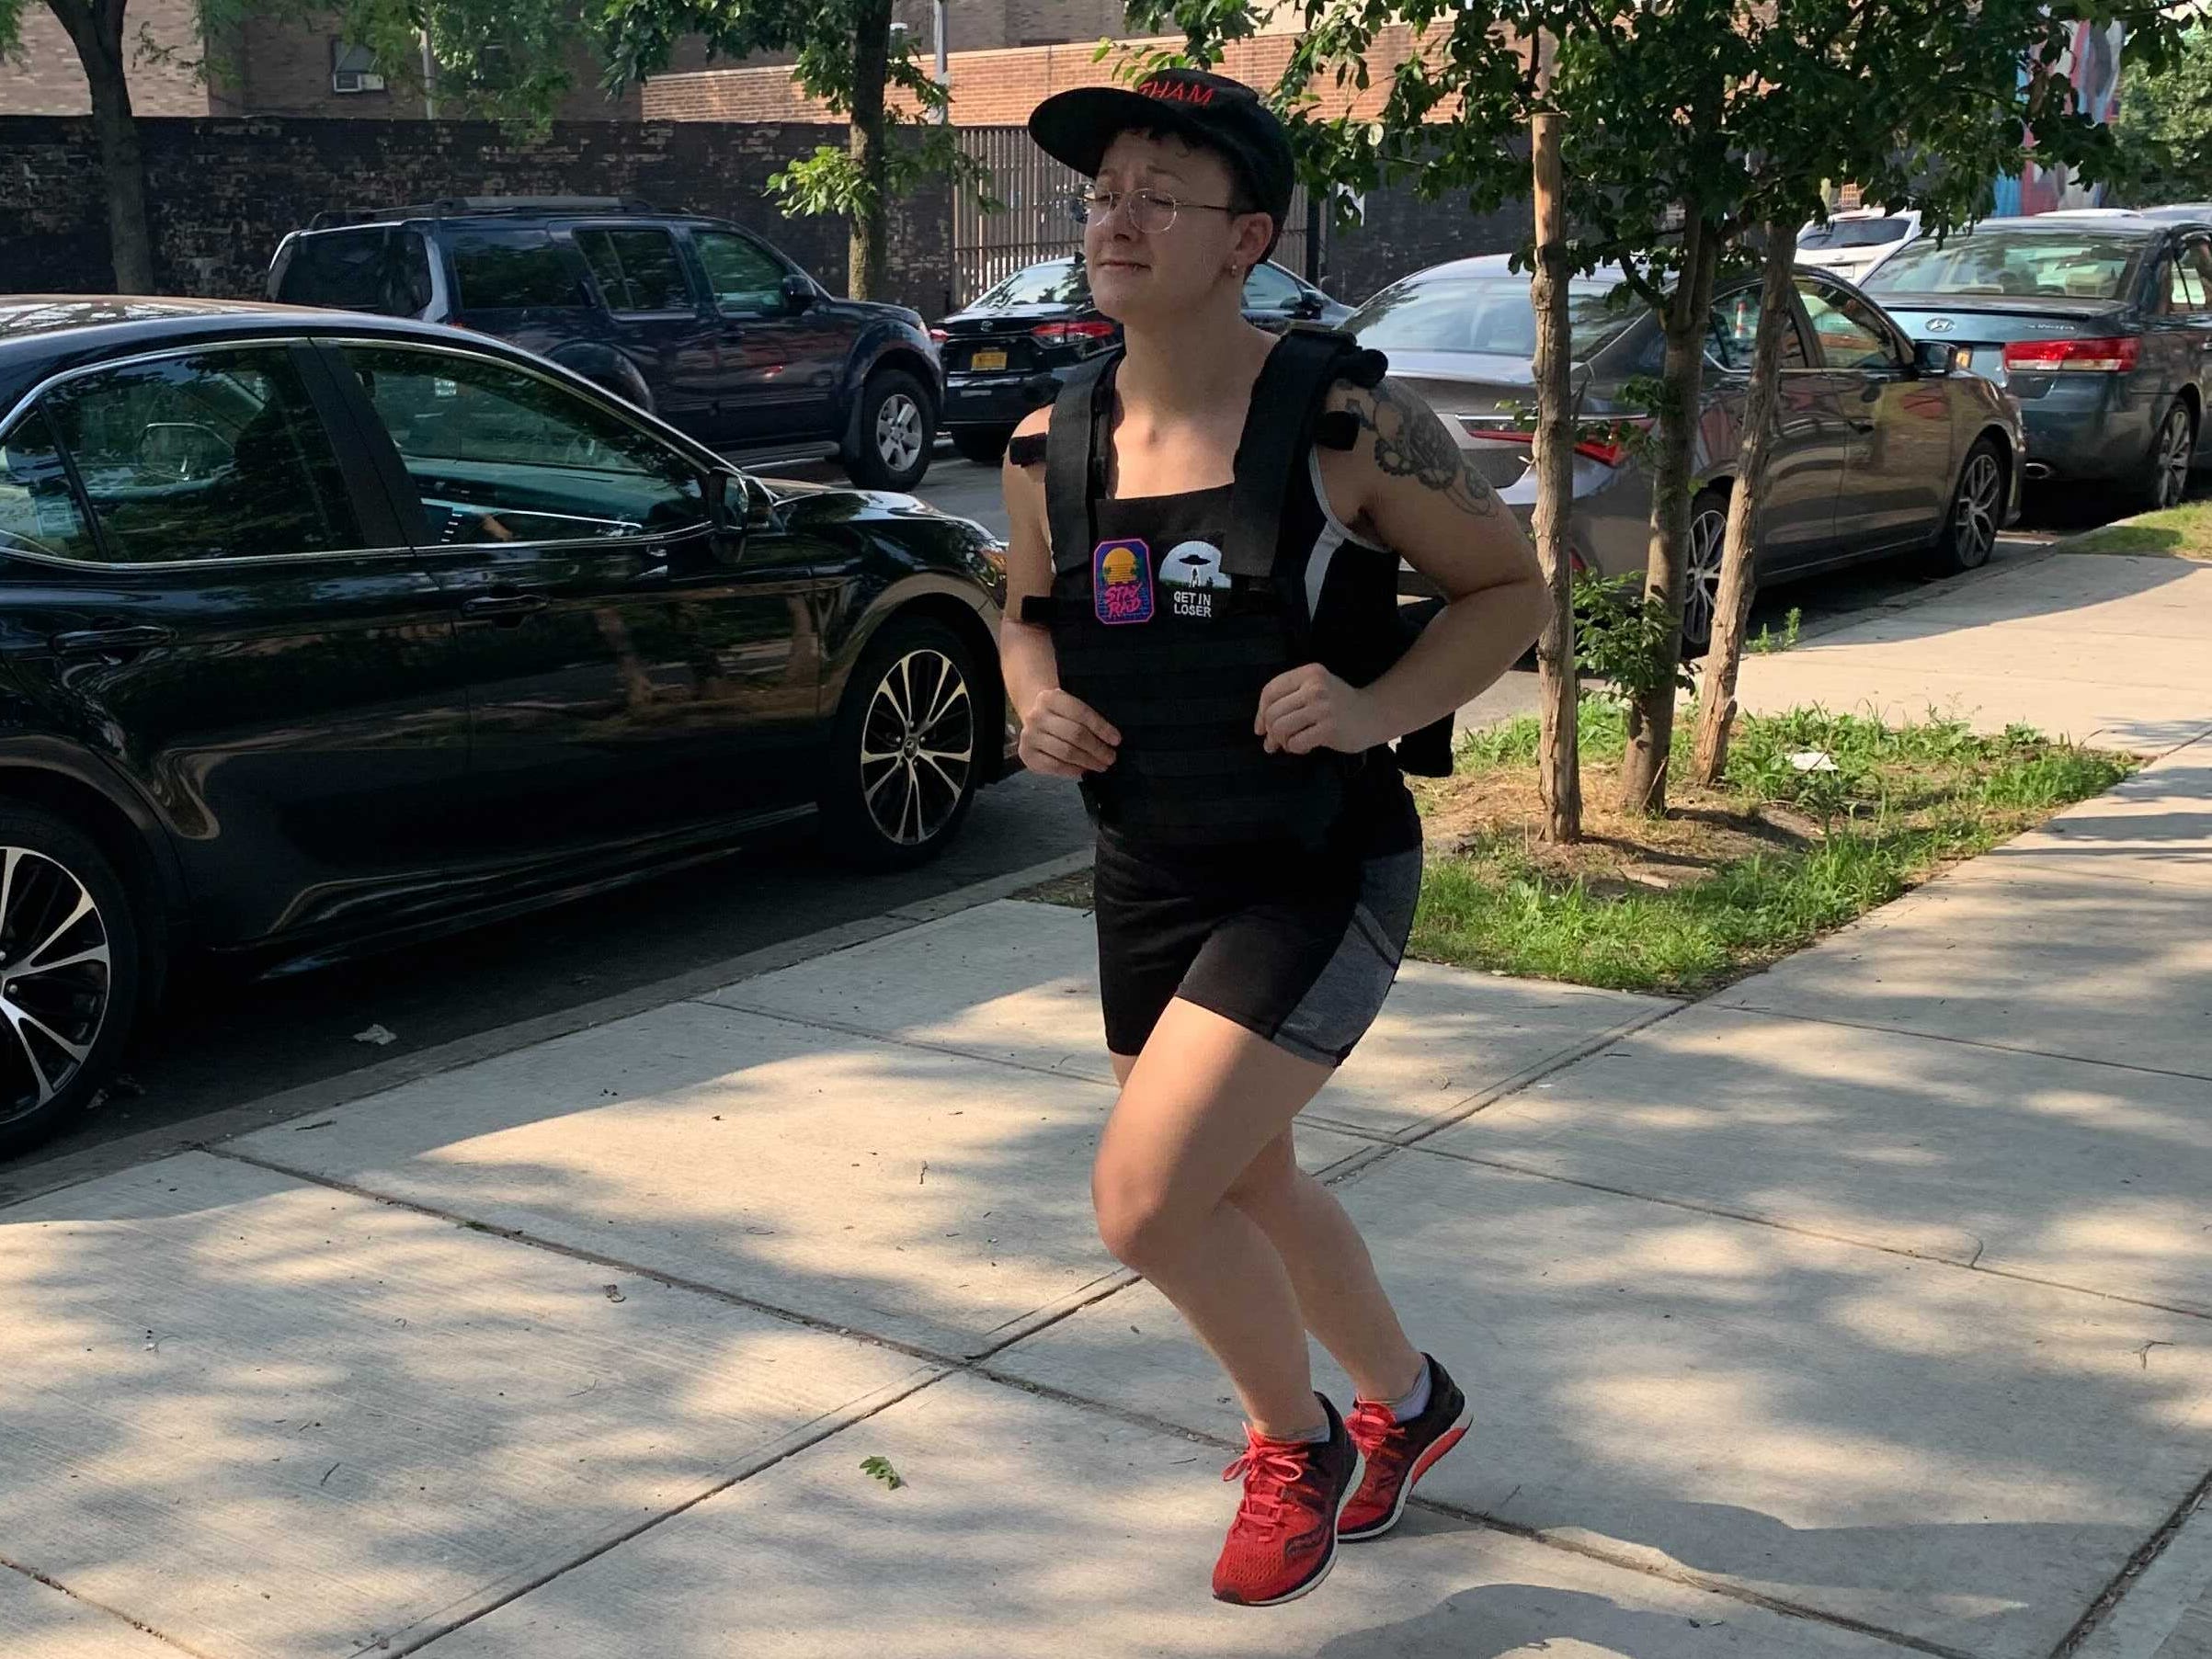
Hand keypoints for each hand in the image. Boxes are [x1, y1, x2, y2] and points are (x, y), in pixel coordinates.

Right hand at [1018, 687, 1120, 777]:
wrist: (1035, 718)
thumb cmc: (1060, 714)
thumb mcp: (1071, 705)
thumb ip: (1088, 718)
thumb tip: (1111, 740)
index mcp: (1050, 698)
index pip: (1081, 713)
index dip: (1101, 728)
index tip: (1116, 740)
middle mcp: (1036, 716)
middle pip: (1075, 734)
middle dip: (1097, 748)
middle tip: (1111, 757)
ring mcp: (1029, 736)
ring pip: (1066, 752)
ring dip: (1088, 761)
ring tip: (1101, 765)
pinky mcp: (1026, 754)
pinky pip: (1054, 766)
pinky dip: (1072, 770)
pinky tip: (1083, 770)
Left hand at [1255, 664, 1387, 755]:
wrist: (1374, 714)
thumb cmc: (1340, 704)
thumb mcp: (1315, 688)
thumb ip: (1289, 700)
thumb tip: (1261, 729)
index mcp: (1309, 673)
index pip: (1270, 691)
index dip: (1260, 712)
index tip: (1260, 729)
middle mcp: (1314, 687)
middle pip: (1273, 713)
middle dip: (1270, 733)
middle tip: (1276, 744)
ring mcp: (1322, 707)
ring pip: (1280, 728)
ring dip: (1283, 742)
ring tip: (1293, 743)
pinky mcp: (1329, 728)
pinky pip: (1296, 743)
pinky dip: (1297, 749)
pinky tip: (1307, 746)